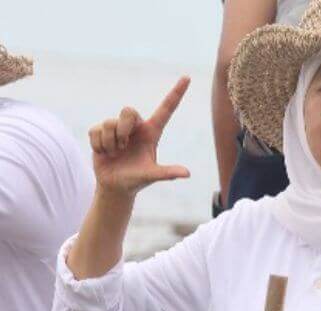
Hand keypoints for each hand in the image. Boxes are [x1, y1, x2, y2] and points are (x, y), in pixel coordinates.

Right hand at [89, 77, 191, 196]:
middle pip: (128, 110)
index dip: (176, 93)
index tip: (187, 77)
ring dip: (111, 142)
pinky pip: (95, 131)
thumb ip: (167, 173)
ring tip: (115, 153)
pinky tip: (104, 153)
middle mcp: (136, 127)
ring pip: (109, 123)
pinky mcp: (100, 132)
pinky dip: (99, 146)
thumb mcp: (152, 175)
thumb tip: (187, 174)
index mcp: (152, 133)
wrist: (115, 185)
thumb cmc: (137, 180)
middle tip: (123, 146)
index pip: (166, 109)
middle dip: (123, 128)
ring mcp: (117, 128)